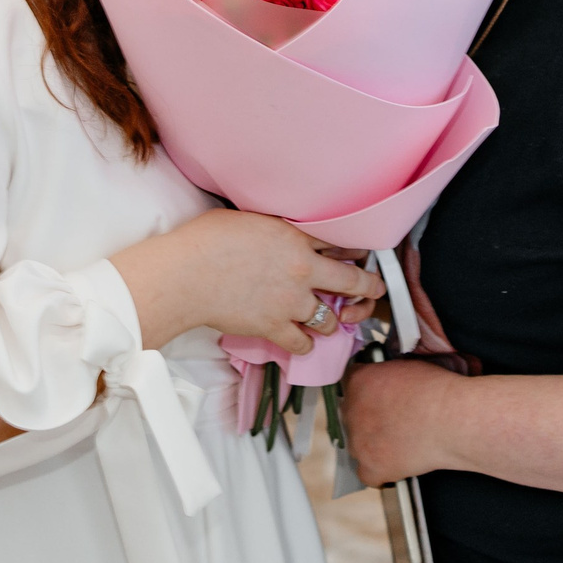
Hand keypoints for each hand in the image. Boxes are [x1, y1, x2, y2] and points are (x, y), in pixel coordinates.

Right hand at [110, 210, 384, 353]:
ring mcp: (290, 302)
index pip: (339, 244)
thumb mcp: (249, 217)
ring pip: (329, 318)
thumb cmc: (208, 239)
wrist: (188, 273)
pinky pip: (302, 343)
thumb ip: (273, 225)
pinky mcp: (274, 327)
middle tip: (375, 289)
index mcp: (296, 238)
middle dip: (368, 286)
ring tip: (330, 322)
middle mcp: (302, 271)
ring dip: (331, 321)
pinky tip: (304, 342)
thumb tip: (277, 225)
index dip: (354, 250)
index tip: (360, 254)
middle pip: (351, 281)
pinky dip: (305, 345)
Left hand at [338, 357, 462, 482]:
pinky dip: (379, 472)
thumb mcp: (407, 366)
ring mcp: (360, 442)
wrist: (454, 420)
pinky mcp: (372, 467)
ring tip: (397, 442)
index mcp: (359, 381)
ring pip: (356, 444)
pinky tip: (393, 464)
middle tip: (392, 419)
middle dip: (368, 417)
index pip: (351, 384)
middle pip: (351, 414)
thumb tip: (387, 383)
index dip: (367, 391)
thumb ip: (385, 374)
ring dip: (371, 443)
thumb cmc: (438, 393)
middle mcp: (352, 411)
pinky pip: (366, 474)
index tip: (377, 397)